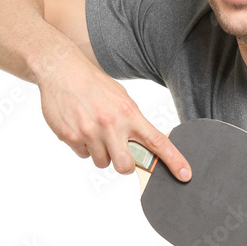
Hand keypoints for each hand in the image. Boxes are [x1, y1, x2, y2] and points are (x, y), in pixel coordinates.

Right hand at [38, 56, 191, 180]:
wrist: (62, 70)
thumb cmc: (94, 84)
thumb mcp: (121, 99)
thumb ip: (133, 122)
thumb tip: (144, 145)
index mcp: (129, 114)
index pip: (157, 142)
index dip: (173, 161)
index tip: (185, 175)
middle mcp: (111, 124)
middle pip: (125, 166)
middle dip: (123, 165)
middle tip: (118, 151)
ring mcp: (90, 132)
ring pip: (102, 162)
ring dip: (101, 153)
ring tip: (94, 131)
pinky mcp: (70, 136)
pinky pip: (83, 155)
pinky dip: (83, 146)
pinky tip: (80, 127)